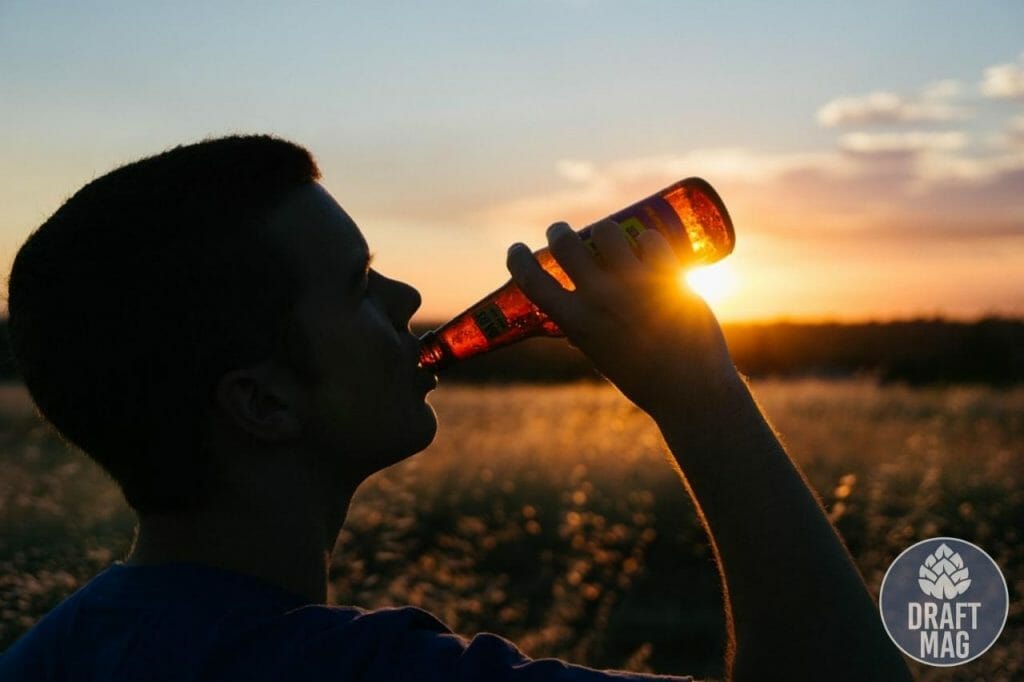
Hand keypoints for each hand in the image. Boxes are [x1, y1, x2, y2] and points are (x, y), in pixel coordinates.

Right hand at [506, 220, 739, 418]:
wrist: (690, 391)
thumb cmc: (643, 380)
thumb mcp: (601, 357)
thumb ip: (587, 336)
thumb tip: (573, 328)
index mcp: (576, 322)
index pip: (532, 280)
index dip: (518, 259)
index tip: (516, 250)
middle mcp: (599, 299)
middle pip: (565, 244)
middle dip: (558, 232)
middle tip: (561, 232)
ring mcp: (633, 285)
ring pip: (607, 232)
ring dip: (605, 231)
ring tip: (610, 238)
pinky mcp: (667, 277)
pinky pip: (650, 239)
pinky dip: (647, 240)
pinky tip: (648, 246)